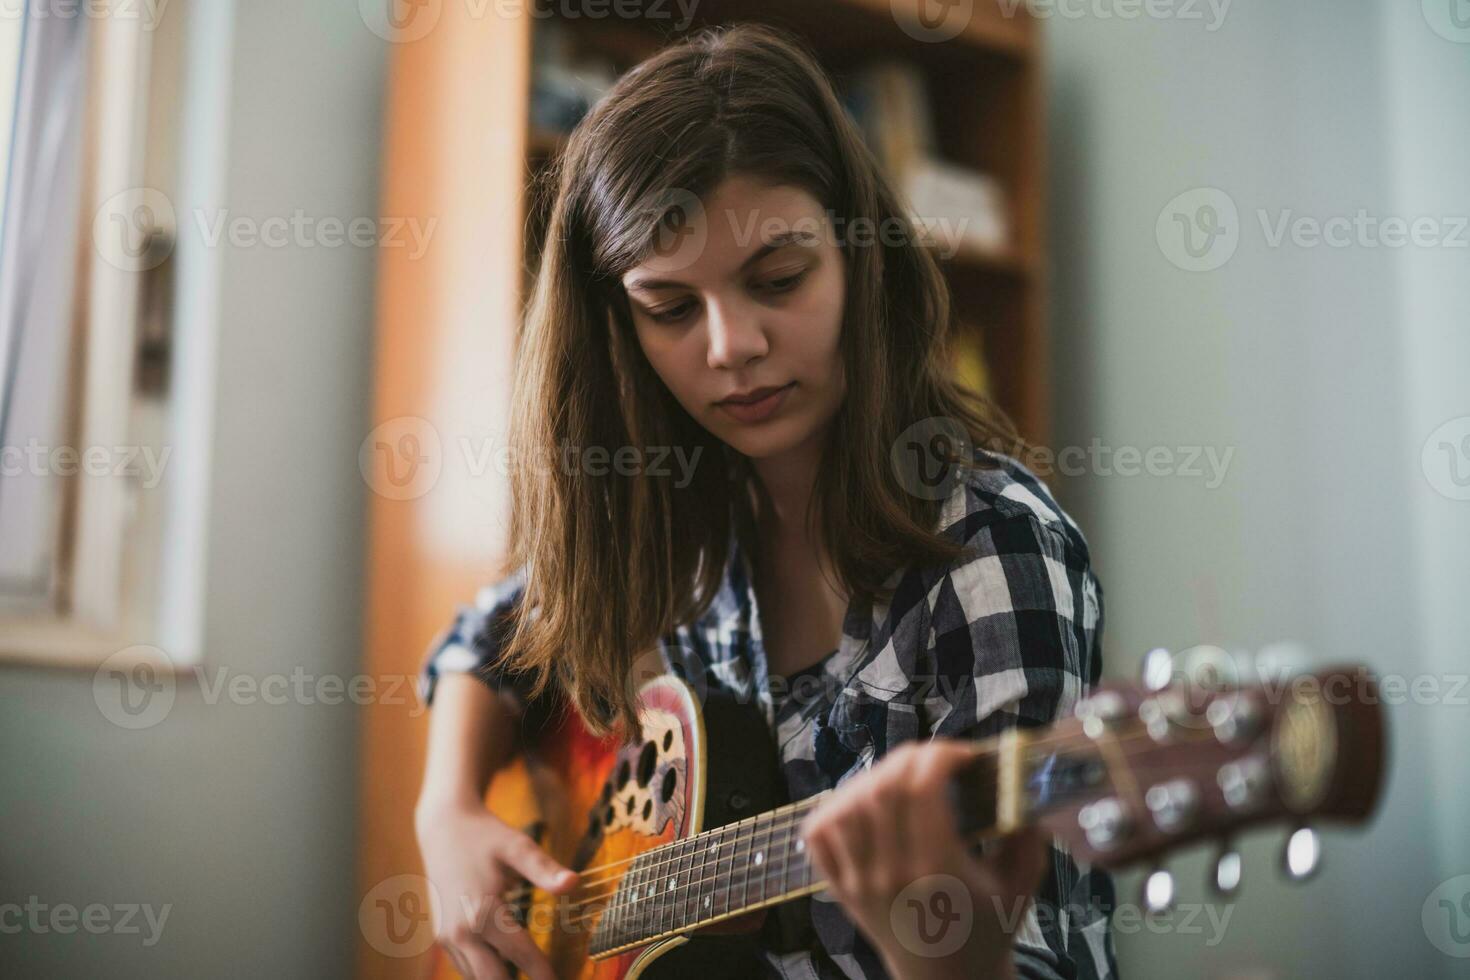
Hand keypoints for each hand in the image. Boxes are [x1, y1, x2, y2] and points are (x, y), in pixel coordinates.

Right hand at [414, 796, 578, 979]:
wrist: (442, 826)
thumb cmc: (485, 835)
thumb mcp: (518, 847)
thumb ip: (545, 869)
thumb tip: (575, 883)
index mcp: (482, 912)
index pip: (521, 954)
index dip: (543, 973)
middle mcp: (460, 931)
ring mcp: (447, 936)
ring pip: (475, 978)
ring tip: (525, 977)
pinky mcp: (441, 936)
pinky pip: (464, 966)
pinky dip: (483, 973)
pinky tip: (502, 969)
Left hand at [800, 739, 1048, 979]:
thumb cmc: (988, 930)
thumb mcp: (1021, 885)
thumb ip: (1027, 834)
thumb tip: (1022, 781)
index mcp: (937, 872)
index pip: (922, 790)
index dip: (940, 756)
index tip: (963, 754)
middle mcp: (891, 874)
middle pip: (883, 788)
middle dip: (911, 757)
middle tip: (935, 758)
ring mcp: (858, 882)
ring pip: (847, 804)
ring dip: (876, 777)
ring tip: (904, 777)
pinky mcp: (840, 888)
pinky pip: (818, 834)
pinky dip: (835, 806)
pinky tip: (864, 801)